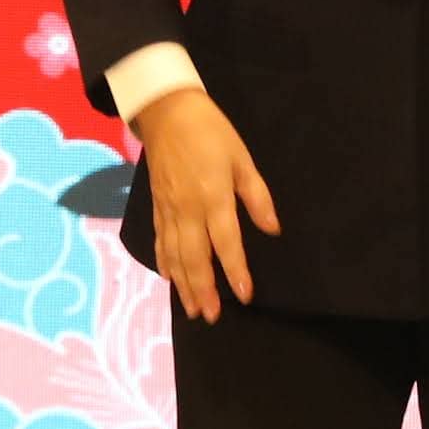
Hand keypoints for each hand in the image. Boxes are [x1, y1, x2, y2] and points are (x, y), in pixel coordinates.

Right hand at [132, 88, 280, 322]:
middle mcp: (187, 209)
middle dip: (202, 290)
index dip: (235, 271)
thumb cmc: (211, 132)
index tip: (244, 295)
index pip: (226, 242)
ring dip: (183, 285)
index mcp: (213, 197)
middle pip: (194, 258)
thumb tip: (272, 230)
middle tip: (211, 317)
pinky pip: (159, 241)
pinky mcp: (156, 206)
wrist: (166, 111)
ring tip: (192, 310)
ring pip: (174, 255)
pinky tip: (169, 278)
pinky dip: (164, 262)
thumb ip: (257, 197)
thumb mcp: (242, 158)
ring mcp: (168, 210)